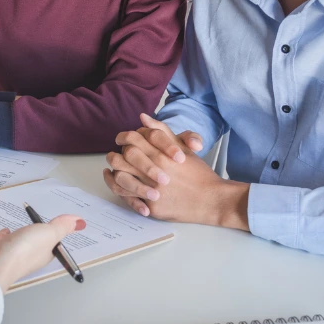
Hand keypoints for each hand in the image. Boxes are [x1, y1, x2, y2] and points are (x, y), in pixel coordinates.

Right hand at [0, 214, 85, 290]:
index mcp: (45, 253)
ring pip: (19, 242)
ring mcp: (11, 254)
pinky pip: (2, 242)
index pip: (54, 242)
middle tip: (43, 219)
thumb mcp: (49, 234)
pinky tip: (5, 231)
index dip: (56, 231)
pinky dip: (4, 236)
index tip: (58, 220)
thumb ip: (62, 226)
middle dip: (39, 231)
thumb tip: (81, 222)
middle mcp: (30, 256)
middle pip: (37, 241)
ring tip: (25, 224)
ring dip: (21, 233)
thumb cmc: (23, 251)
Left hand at [103, 116, 247, 229]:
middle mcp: (155, 170)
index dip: (123, 138)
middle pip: (122, 158)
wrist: (211, 199)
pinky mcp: (152, 206)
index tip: (120, 140)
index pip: (133, 139)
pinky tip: (121, 188)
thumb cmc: (198, 173)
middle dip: (114, 156)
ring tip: (112, 172)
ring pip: (121, 179)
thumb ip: (161, 131)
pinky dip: (121, 192)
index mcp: (161, 153)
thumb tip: (142, 117)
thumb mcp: (183, 147)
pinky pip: (129, 198)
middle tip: (114, 156)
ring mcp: (152, 189)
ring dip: (113, 174)